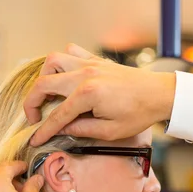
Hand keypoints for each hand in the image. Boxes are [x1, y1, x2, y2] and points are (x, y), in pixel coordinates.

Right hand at [25, 43, 176, 145]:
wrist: (159, 94)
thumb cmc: (139, 113)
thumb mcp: (110, 131)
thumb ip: (81, 129)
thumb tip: (61, 129)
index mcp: (88, 95)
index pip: (57, 115)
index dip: (43, 130)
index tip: (34, 139)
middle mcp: (84, 74)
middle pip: (44, 84)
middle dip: (33, 102)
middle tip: (34, 117)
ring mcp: (90, 63)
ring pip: (53, 60)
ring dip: (44, 77)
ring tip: (47, 94)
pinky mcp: (96, 60)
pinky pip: (70, 52)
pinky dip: (62, 62)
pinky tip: (64, 77)